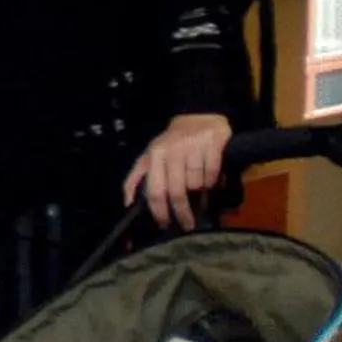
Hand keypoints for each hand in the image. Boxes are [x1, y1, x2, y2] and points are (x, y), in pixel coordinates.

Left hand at [126, 111, 231, 229]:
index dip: (159, 211)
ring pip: (196, 184)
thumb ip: (135, 179)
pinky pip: (212, 173)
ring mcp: (193, 147)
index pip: (154, 191)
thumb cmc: (171, 143)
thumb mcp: (149, 156)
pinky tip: (210, 180)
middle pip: (176, 192)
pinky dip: (212, 181)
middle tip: (187, 224)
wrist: (198, 116)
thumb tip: (128, 204)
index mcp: (154, 156)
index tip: (165, 225)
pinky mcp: (213, 144)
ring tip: (200, 192)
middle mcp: (172, 151)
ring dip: (199, 193)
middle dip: (182, 212)